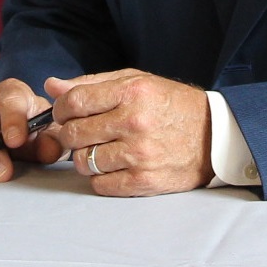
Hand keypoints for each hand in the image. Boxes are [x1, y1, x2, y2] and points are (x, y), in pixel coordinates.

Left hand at [45, 69, 211, 196]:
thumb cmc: (171, 105)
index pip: (73, 102)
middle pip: (73, 134)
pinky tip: (113, 166)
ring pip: (83, 162)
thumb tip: (51, 86)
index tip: (65, 113)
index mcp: (131, 92)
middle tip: (80, 133)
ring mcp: (139, 154)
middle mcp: (134, 122)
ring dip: (85, 157)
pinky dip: (100, 177)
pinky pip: (100, 184)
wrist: (214, 136)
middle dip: (69, 134)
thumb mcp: (136, 81)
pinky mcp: (145, 181)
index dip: (60, 109)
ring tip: (100, 149)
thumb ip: (91, 84)